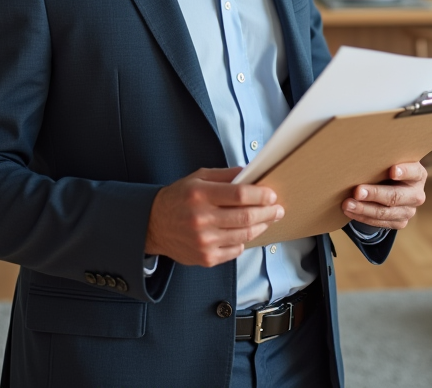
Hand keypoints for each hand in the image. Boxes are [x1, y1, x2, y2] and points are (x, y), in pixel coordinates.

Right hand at [146, 167, 284, 267]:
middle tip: (278, 209)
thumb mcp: (198, 178)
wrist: (153, 225)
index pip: (240, 195)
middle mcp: (202, 219)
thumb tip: (251, 174)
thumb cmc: (179, 198)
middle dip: (268, 212)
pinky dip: (244, 241)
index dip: (261, 195)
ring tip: (268, 220)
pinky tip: (245, 233)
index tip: (271, 195)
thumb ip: (225, 175)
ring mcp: (204, 241)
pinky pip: (235, 250)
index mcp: (200, 195)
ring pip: (244, 235)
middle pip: (246, 217)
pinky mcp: (206, 257)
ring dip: (261, 227)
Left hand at [342, 161, 427, 229]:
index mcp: (417, 174)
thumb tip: (359, 157)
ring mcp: (409, 211)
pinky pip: (380, 223)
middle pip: (396, 196)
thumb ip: (381, 161)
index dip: (404, 172)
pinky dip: (363, 217)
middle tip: (358, 191)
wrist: (390, 186)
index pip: (414, 172)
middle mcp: (416, 194)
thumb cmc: (386, 169)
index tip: (392, 171)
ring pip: (386, 212)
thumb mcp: (389, 162)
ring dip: (364, 209)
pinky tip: (350, 211)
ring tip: (347, 204)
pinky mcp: (400, 222)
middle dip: (375, 194)